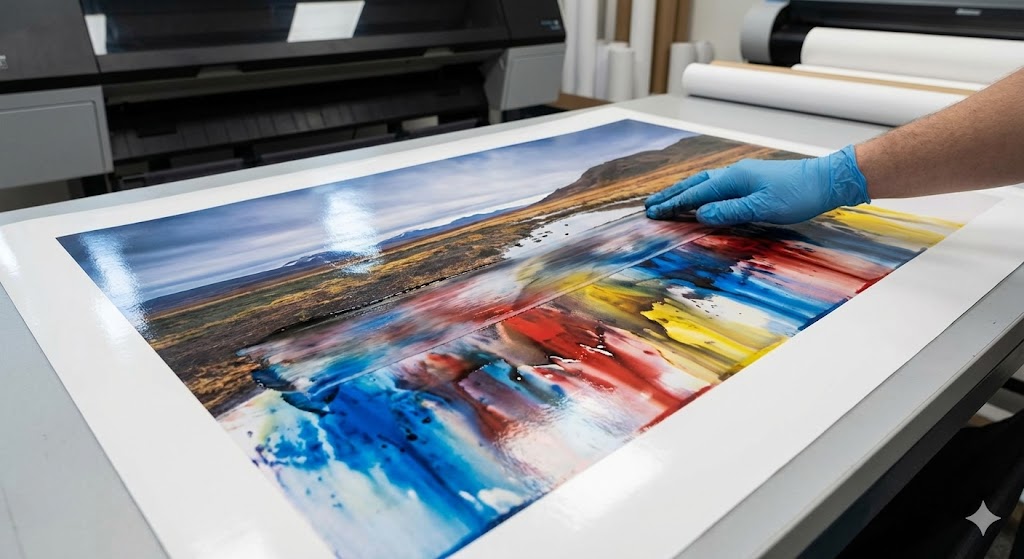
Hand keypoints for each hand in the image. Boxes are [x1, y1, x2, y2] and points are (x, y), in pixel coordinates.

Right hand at [644, 145, 869, 225]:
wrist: (827, 180)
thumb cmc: (799, 194)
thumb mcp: (763, 207)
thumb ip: (730, 211)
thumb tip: (700, 214)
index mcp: (734, 179)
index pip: (697, 193)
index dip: (674, 204)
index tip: (653, 212)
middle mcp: (736, 174)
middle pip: (696, 183)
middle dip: (672, 195)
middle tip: (650, 205)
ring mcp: (744, 175)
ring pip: (706, 182)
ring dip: (685, 191)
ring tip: (669, 199)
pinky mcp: (753, 181)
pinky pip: (718, 185)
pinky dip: (702, 191)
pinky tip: (702, 196)